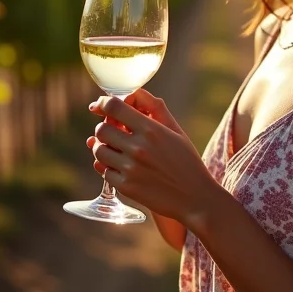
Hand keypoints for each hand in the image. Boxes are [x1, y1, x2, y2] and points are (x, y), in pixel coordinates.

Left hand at [87, 89, 220, 225]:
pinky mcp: (126, 187)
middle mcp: (138, 147)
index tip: (101, 105)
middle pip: (102, 129)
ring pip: (98, 150)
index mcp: (151, 129)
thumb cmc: (186, 160)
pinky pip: (104, 171)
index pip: (114, 107)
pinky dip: (108, 167)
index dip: (103, 103)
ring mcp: (130, 168)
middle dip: (105, 127)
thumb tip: (133, 94)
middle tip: (115, 132)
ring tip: (116, 150)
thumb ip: (155, 108)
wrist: (194, 197)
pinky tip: (121, 166)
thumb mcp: (175, 130)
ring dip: (103, 147)